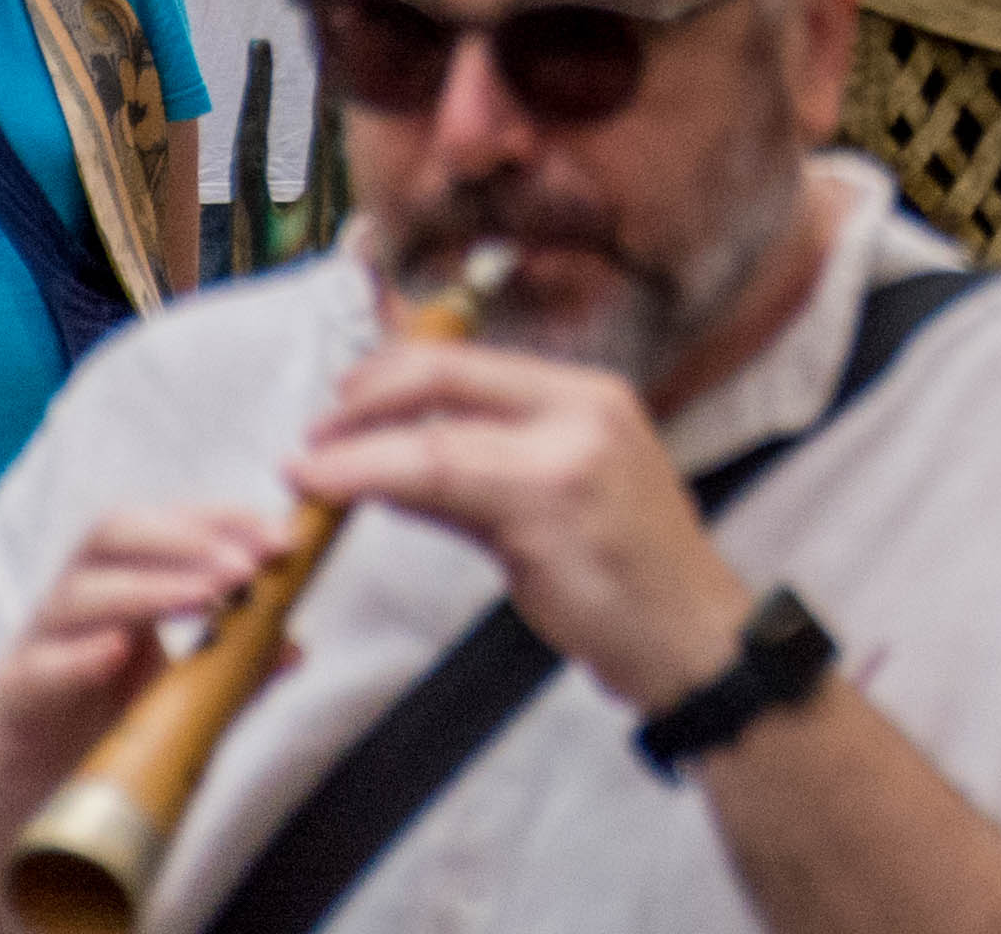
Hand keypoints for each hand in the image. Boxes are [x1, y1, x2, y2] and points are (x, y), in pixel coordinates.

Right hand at [0, 504, 288, 864]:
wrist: (31, 822)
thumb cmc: (104, 743)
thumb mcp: (179, 702)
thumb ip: (229, 673)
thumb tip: (294, 649)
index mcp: (116, 593)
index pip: (161, 528)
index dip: (220, 521)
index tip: (280, 537)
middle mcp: (71, 609)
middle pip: (111, 536)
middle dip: (186, 540)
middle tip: (247, 564)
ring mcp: (33, 652)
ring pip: (76, 596)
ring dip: (149, 588)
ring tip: (209, 595)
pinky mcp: (8, 707)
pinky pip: (34, 672)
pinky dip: (76, 658)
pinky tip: (117, 653)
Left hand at [282, 337, 751, 714]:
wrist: (694, 638)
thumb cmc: (631, 579)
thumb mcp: (560, 502)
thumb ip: (483, 475)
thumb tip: (396, 465)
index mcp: (590, 395)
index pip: (471, 361)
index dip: (394, 372)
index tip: (343, 401)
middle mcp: (584, 407)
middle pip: (448, 376)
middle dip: (364, 400)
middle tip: (312, 436)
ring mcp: (570, 454)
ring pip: (435, 437)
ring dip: (355, 452)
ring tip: (306, 471)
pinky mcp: (549, 507)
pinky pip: (441, 484)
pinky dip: (377, 482)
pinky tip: (341, 494)